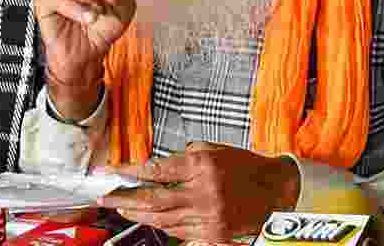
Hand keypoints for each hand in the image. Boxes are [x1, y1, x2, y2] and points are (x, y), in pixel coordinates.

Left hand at [101, 142, 300, 241]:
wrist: (277, 191)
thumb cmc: (246, 167)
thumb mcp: (214, 149)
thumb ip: (185, 157)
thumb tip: (156, 166)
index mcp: (203, 166)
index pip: (156, 170)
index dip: (129, 171)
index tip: (111, 171)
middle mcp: (204, 192)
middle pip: (153, 199)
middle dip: (125, 199)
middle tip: (106, 197)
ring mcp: (209, 217)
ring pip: (162, 219)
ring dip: (138, 215)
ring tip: (122, 209)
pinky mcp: (214, 234)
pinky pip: (179, 232)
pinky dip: (161, 225)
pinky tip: (149, 219)